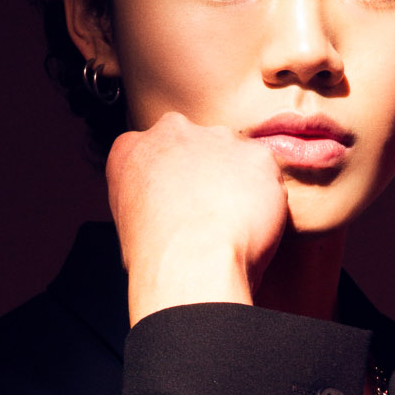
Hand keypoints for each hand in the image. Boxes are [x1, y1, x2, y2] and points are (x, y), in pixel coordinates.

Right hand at [107, 111, 290, 324]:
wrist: (192, 264)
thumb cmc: (157, 259)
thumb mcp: (128, 225)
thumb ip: (146, 199)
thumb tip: (165, 212)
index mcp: (132, 148)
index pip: (154, 152)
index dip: (172, 181)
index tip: (182, 204)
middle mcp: (172, 131)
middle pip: (197, 146)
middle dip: (207, 174)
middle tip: (211, 215)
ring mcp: (216, 139)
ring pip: (234, 156)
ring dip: (238, 183)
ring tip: (234, 223)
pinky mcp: (255, 154)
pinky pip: (266, 172)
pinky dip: (265, 195)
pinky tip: (255, 222)